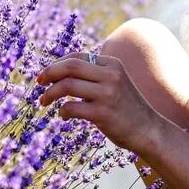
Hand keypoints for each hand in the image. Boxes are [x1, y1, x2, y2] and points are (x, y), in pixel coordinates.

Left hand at [36, 51, 166, 153]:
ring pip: (67, 85)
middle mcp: (111, 76)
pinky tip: (64, 116)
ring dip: (50, 93)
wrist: (149, 131)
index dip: (57, 64)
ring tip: (44, 101)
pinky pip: (72, 107)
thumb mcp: (116, 84)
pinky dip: (62, 111)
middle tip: (38, 83)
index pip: (77, 57)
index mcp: (112, 65)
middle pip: (70, 66)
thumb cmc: (127, 109)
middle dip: (49, 73)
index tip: (45, 75)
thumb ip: (95, 76)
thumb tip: (61, 72)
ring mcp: (107, 94)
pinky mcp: (103, 113)